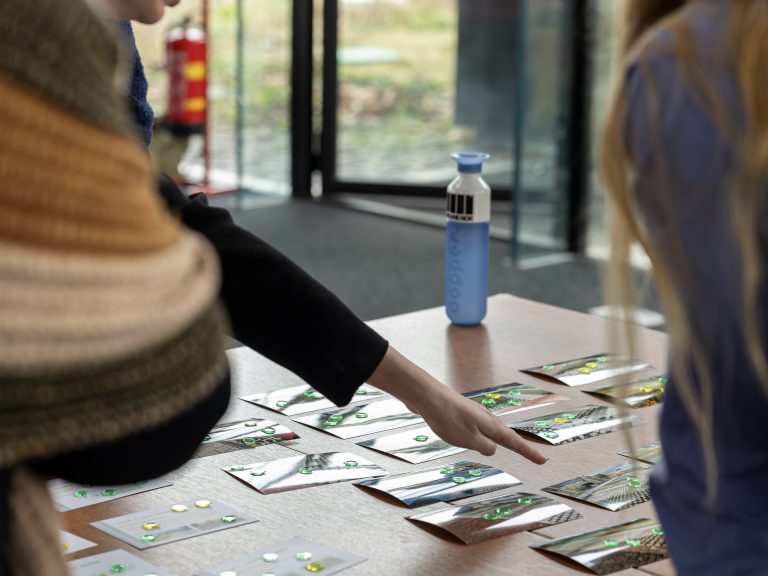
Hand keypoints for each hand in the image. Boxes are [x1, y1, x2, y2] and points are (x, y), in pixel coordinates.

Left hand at [367, 346, 546, 464]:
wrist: (426, 395)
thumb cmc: (447, 418)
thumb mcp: (469, 439)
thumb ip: (485, 447)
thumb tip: (493, 449)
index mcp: (491, 426)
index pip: (514, 443)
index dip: (529, 453)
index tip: (543, 460)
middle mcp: (485, 418)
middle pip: (506, 435)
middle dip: (519, 446)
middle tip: (533, 456)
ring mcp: (473, 413)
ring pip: (492, 430)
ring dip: (503, 440)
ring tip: (511, 446)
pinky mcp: (461, 412)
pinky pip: (478, 427)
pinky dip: (485, 434)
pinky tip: (478, 435)